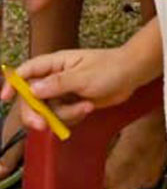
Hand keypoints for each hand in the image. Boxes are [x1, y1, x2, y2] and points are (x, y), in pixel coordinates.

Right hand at [0, 47, 135, 131]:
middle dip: (36, 113)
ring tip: (86, 106)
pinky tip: (89, 107)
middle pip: (31, 98)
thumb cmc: (110, 68)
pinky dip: (74, 116)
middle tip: (43, 125)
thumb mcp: (84, 76)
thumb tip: (32, 90)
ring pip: (48, 111)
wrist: (132, 75)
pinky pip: (62, 117)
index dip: (13, 83)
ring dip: (64, 114)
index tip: (5, 99)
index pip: (26, 71)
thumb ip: (58, 84)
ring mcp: (63, 92)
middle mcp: (55, 78)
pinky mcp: (72, 104)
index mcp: (55, 63)